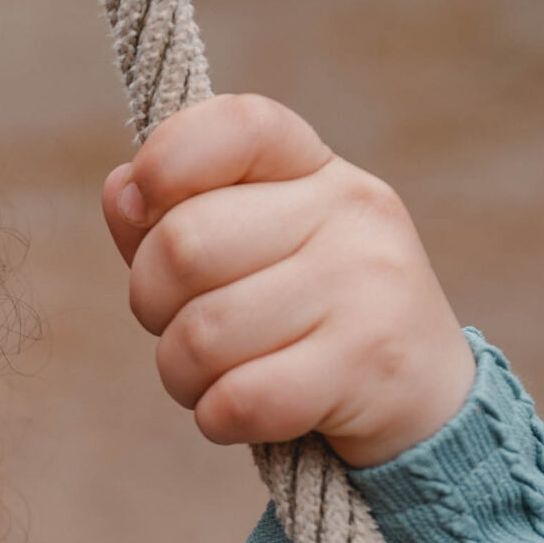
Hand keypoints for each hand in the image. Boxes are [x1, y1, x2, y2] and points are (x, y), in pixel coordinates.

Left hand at [102, 94, 473, 469]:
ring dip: (183, 373)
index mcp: (314, 166)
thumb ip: (174, 215)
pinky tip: (246, 410)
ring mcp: (368, 284)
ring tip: (221, 374)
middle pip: (183, 245)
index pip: (235, 125)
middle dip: (153, 304)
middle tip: (186, 326)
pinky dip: (217, 417)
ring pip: (202, 334)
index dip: (165, 163)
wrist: (423, 398)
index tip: (141, 208)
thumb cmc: (302, 316)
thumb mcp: (248, 247)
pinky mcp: (369, 365)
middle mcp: (351, 209)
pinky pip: (239, 398)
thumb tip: (120, 189)